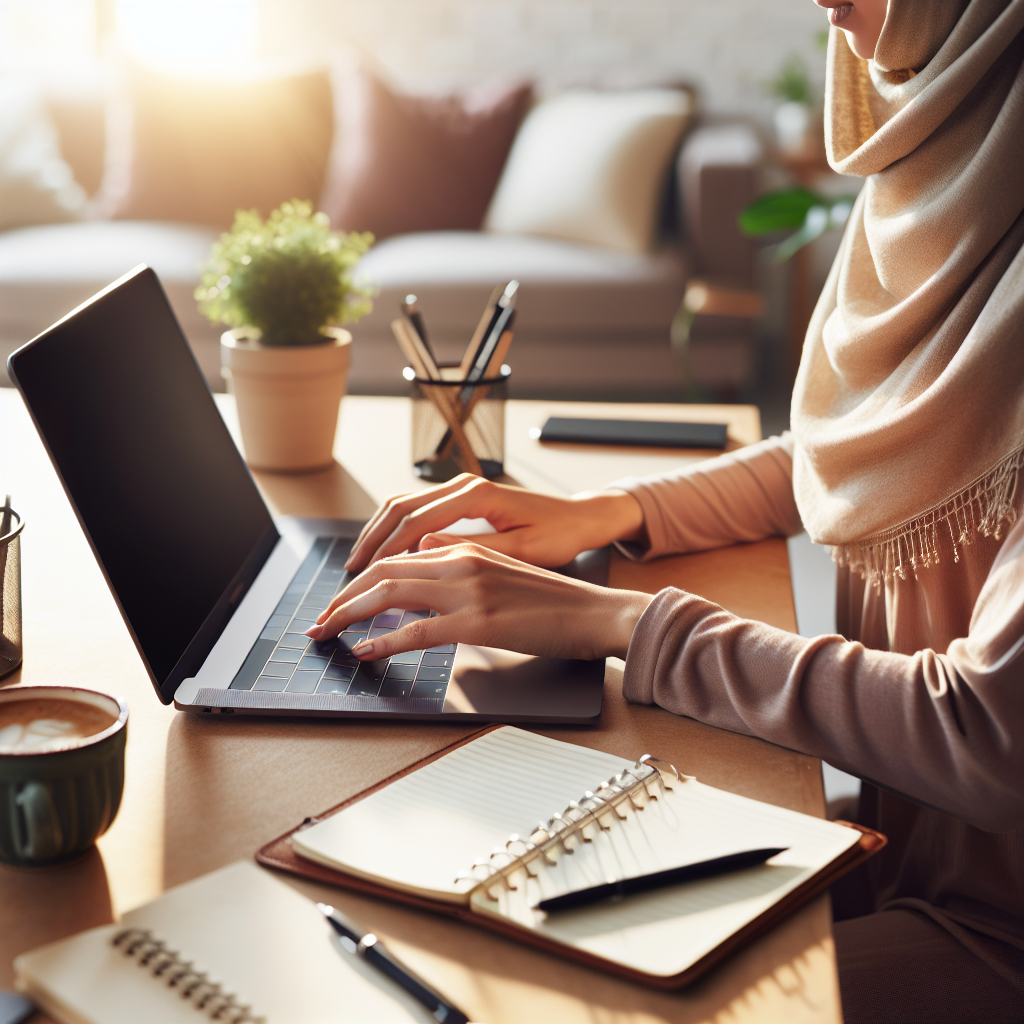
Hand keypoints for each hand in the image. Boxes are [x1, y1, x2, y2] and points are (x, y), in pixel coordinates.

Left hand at [308, 542, 652, 660]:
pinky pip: (419, 631)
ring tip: (327, 634)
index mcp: (465, 550)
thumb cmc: (551, 600)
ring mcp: (469, 591)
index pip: (396, 559)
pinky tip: (365, 651)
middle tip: (318, 623)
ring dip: (350, 615)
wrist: (594, 612)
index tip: (338, 604)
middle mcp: (462, 562)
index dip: (359, 582)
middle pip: (383, 573)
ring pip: (392, 595)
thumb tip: (422, 557)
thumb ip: (459, 561)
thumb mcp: (501, 570)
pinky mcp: (479, 623)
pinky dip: (385, 641)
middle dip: (342, 599)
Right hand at [345, 474, 645, 572]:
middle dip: (369, 543)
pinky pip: (418, 512)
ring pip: (403, 507)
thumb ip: (470, 550)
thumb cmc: (559, 535)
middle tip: (348, 577)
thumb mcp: (520, 550)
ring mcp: (461, 489)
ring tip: (358, 568)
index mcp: (475, 495)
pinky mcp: (463, 500)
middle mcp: (463, 485)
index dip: (382, 553)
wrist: (582, 519)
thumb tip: (421, 550)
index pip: (412, 522)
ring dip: (377, 536)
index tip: (362, 579)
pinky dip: (395, 532)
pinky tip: (387, 557)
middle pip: (398, 508)